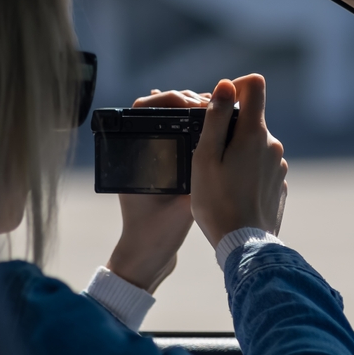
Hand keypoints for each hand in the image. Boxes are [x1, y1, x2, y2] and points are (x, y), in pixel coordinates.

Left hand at [105, 89, 210, 292]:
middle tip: (213, 108)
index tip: (194, 104)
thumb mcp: (183, 203)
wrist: (148, 255)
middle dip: (189, 102)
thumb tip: (219, 145)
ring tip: (217, 115)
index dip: (171, 98)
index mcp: (135, 152)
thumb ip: (199, 178)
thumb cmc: (157, 231)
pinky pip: (179, 138)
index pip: (146, 107)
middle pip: (163, 110)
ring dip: (194, 115)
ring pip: (172, 122)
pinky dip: (194, 130)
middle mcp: (139, 150)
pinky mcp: (163, 168)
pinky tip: (213, 127)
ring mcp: (151, 158)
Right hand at [191, 74, 287, 248]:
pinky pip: (261, 168)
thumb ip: (216, 118)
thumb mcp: (206, 157)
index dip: (235, 87)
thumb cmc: (218, 202)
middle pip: (251, 119)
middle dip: (229, 130)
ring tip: (220, 181)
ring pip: (255, 145)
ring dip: (238, 154)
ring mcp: (279, 166)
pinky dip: (247, 173)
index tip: (219, 107)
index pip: (255, 85)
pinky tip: (234, 195)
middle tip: (209, 157)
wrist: (245, 246)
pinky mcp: (280, 185)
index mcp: (254, 133)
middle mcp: (273, 145)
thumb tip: (226, 84)